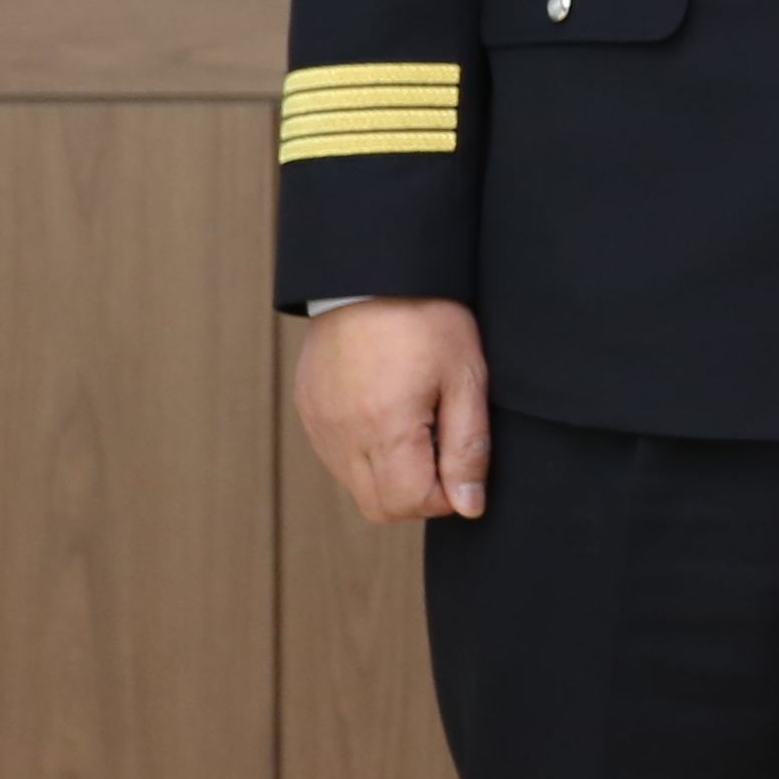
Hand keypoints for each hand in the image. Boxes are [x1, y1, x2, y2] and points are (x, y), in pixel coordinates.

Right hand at [298, 298, 491, 524]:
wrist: (374, 272)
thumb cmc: (427, 317)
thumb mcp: (465, 378)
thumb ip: (467, 447)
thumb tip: (468, 504)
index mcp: (385, 426)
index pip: (410, 504)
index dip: (445, 496)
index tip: (460, 463)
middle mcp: (343, 434)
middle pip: (379, 506)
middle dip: (417, 493)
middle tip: (442, 449)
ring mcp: (320, 424)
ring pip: (356, 486)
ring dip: (391, 475)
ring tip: (417, 425)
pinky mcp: (309, 411)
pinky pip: (337, 459)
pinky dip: (366, 455)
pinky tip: (389, 416)